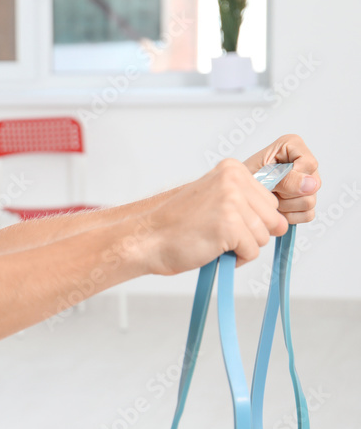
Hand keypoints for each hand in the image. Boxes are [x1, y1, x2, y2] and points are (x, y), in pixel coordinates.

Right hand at [143, 159, 288, 275]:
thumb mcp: (213, 198)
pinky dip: (237, 259)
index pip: (270, 201)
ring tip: (214, 241)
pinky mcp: (230, 226)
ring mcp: (232, 202)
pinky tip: (213, 250)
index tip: (225, 222)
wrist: (147, 238)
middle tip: (220, 234)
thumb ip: (243, 200)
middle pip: (273, 218)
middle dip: (252, 233)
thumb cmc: (176, 224)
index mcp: (232, 170)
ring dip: (242, 247)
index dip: (252, 220)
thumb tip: (281, 221)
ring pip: (264, 236)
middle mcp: (234, 181)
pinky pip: (252, 251)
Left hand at [243, 134, 320, 223]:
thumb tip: (311, 185)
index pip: (309, 165)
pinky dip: (289, 216)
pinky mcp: (307, 201)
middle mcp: (305, 163)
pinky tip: (276, 208)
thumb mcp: (259, 174)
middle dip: (286, 193)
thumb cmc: (243, 177)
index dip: (292, 178)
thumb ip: (284, 178)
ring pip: (310, 201)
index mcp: (293, 146)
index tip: (272, 181)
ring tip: (269, 198)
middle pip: (312, 185)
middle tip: (268, 191)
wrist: (236, 191)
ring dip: (285, 205)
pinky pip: (308, 214)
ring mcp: (309, 183)